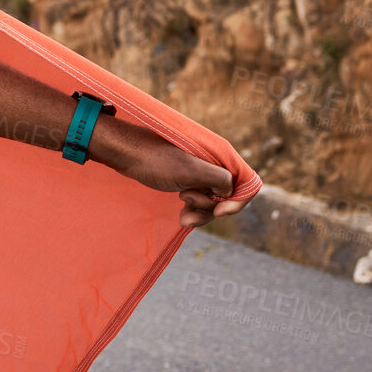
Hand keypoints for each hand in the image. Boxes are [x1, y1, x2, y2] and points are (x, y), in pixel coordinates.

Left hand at [90, 116, 249, 227]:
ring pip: (214, 202)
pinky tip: (182, 217)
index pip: (247, 183)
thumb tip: (230, 191)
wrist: (124, 154)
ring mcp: (201, 173)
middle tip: (186, 203)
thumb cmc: (154, 160)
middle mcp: (214, 164)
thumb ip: (218, 178)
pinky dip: (194, 212)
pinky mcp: (188, 181)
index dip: (238, 201)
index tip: (218, 212)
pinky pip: (200, 201)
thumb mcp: (189, 170)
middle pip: (230, 197)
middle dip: (212, 209)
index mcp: (219, 156)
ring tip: (182, 215)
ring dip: (201, 213)